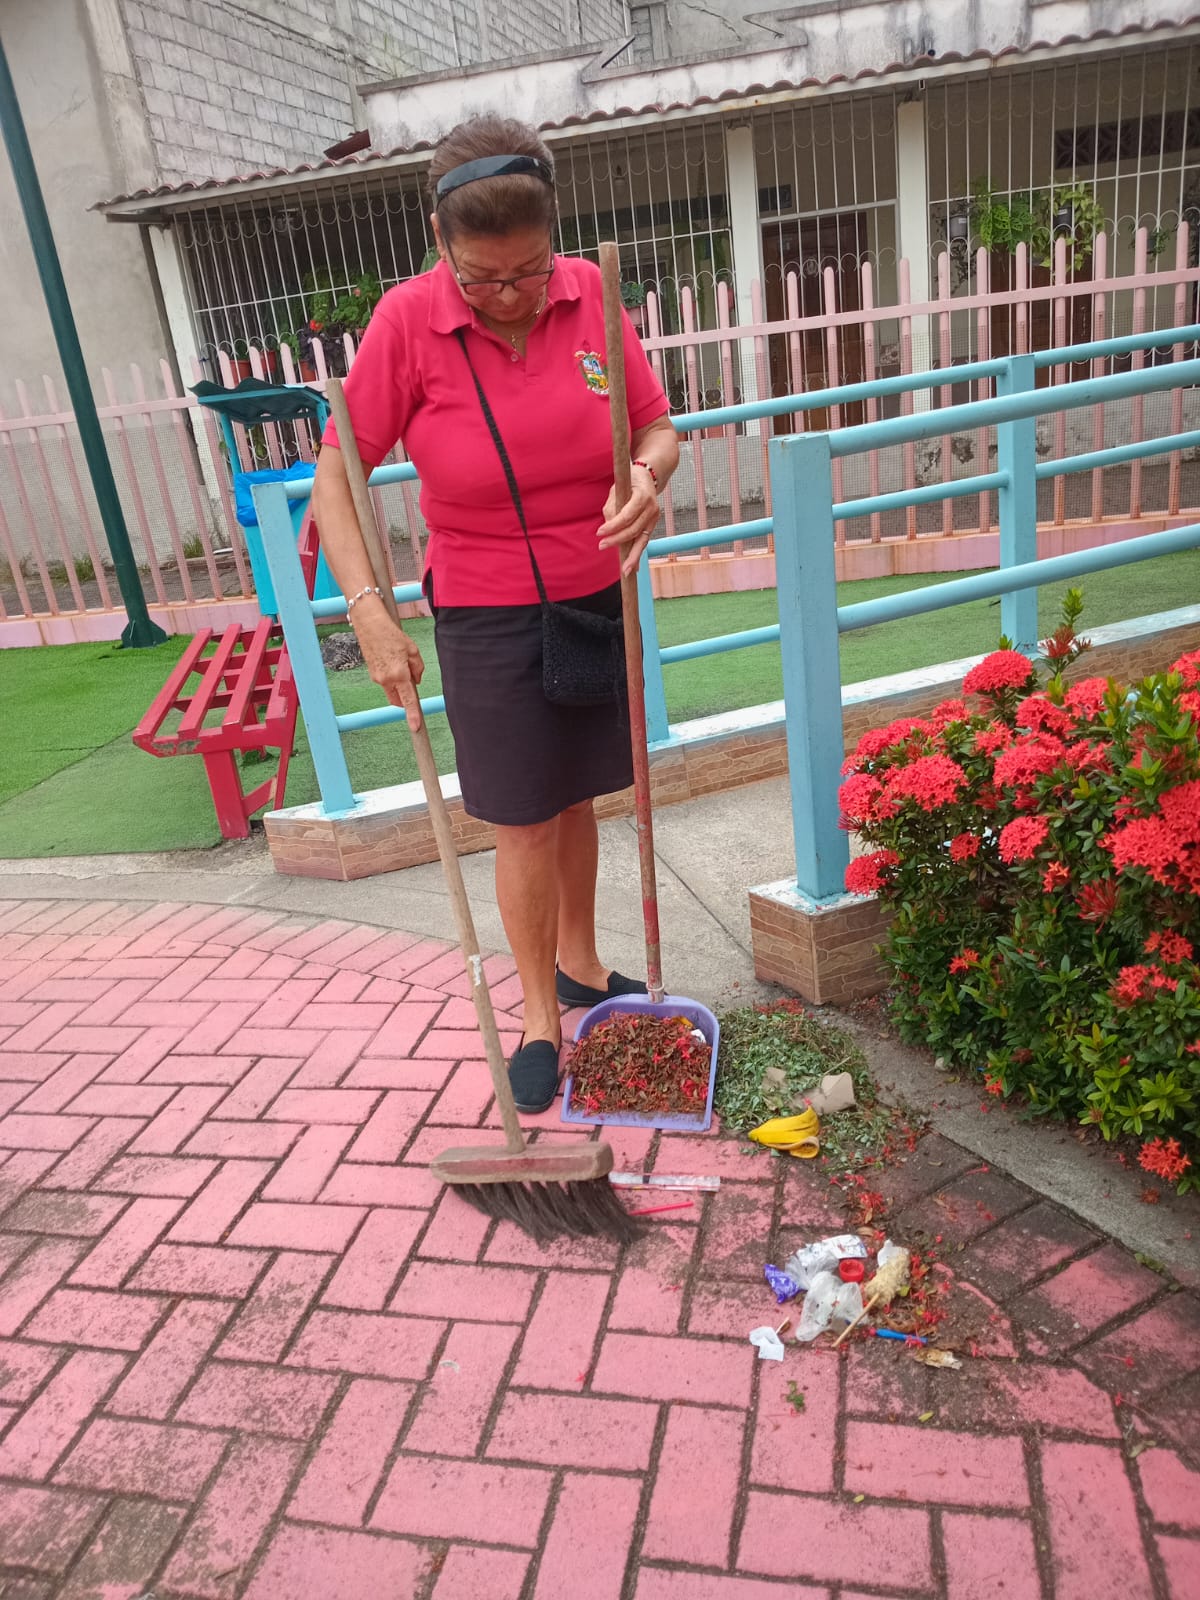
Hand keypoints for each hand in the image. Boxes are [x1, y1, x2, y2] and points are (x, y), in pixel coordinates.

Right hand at [356, 613, 425, 730]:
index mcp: (399, 674)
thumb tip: (416, 680)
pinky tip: (392, 659)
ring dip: (399, 685)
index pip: (408, 700)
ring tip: (400, 661)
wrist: (369, 624)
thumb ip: (418, 668)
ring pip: (392, 691)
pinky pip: (385, 682)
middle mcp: (386, 680)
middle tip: (411, 681)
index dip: (412, 715)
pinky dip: (392, 677)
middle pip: (398, 700)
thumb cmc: (392, 634)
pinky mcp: (372, 673)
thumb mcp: (412, 650)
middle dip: (406, 698)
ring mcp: (377, 678)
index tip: (416, 727)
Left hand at [598, 465, 660, 575]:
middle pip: (634, 530)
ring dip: (632, 555)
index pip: (627, 516)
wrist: (648, 478)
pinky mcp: (653, 525)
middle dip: (618, 540)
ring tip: (624, 570)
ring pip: (642, 540)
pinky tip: (633, 567)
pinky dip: (638, 554)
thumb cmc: (629, 482)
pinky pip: (644, 541)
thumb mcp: (617, 489)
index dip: (613, 526)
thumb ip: (611, 508)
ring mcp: (654, 518)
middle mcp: (652, 509)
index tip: (599, 533)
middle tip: (602, 546)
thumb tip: (607, 529)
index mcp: (643, 496)